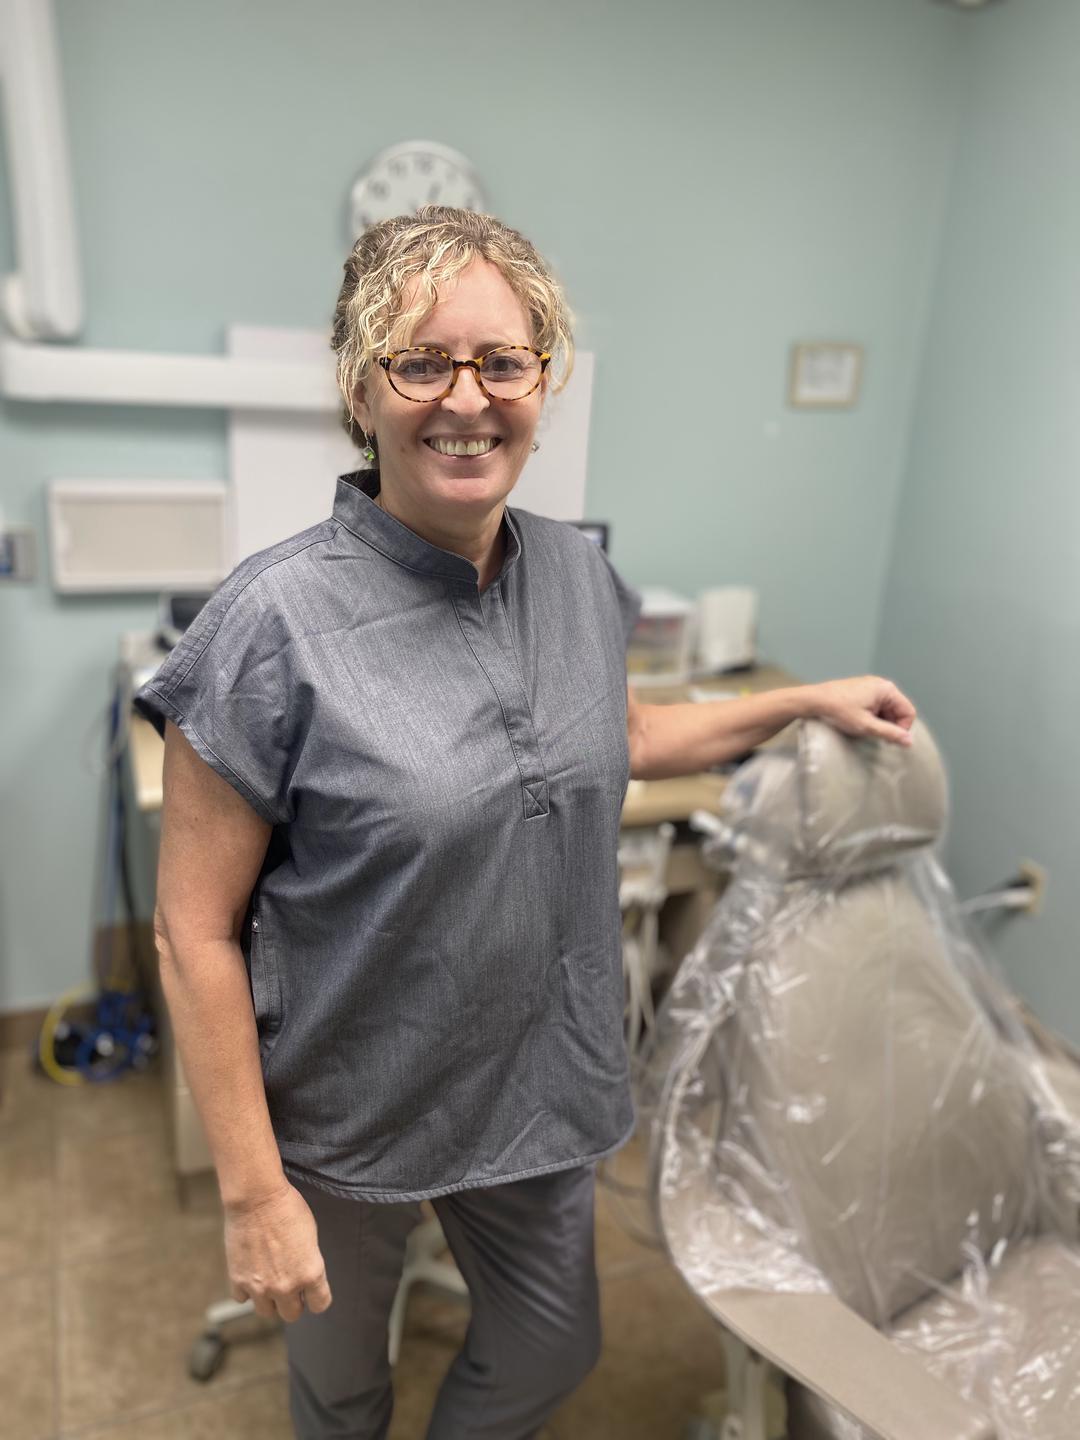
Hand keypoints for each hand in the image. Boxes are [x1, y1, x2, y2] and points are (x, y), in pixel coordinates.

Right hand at [224, 1179, 332, 1322]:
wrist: (257, 1198)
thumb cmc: (288, 1208)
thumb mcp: (311, 1235)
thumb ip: (309, 1262)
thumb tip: (306, 1277)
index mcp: (311, 1273)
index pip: (320, 1304)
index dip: (317, 1297)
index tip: (312, 1291)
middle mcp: (286, 1286)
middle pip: (292, 1315)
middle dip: (293, 1302)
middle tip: (290, 1284)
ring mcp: (260, 1287)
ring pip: (267, 1312)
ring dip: (270, 1300)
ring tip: (270, 1281)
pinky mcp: (239, 1281)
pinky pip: (243, 1298)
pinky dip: (246, 1290)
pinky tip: (251, 1274)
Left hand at [808, 675, 916, 747]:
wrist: (813, 701)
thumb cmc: (839, 711)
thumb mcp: (866, 726)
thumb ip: (890, 733)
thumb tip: (910, 741)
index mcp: (886, 689)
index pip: (908, 712)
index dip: (902, 728)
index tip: (888, 739)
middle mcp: (881, 684)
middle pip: (898, 710)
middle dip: (890, 725)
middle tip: (875, 736)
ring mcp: (870, 686)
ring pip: (886, 710)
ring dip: (880, 722)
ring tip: (864, 728)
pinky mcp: (861, 691)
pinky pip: (875, 706)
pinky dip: (872, 717)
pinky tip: (859, 722)